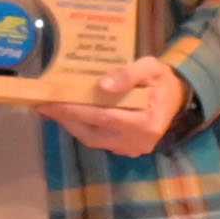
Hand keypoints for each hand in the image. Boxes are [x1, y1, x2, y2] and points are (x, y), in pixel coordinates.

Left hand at [56, 58, 191, 157]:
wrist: (176, 98)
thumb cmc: (162, 81)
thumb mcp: (150, 68)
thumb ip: (128, 75)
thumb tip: (102, 85)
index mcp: (146, 123)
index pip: (104, 117)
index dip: (75, 110)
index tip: (50, 102)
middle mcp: (137, 141)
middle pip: (92, 132)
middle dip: (66, 118)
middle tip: (43, 104)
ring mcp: (130, 149)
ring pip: (91, 138)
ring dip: (70, 124)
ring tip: (50, 108)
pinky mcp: (124, 149)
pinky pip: (96, 140)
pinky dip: (81, 127)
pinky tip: (67, 114)